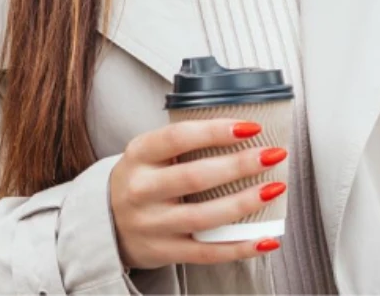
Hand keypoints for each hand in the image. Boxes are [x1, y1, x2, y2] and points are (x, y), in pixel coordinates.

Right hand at [109, 118, 287, 269]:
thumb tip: (243, 127)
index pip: (178, 137)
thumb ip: (185, 140)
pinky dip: (240, 247)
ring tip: (274, 189)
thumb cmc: (142, 177)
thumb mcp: (149, 151)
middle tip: (273, 154)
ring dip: (244, 203)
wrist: (105, 222)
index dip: (216, 131)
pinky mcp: (164, 252)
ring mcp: (151, 225)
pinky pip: (207, 253)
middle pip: (195, 177)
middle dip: (239, 165)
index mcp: (139, 155)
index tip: (251, 126)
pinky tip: (265, 239)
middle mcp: (141, 190)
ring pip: (203, 217)